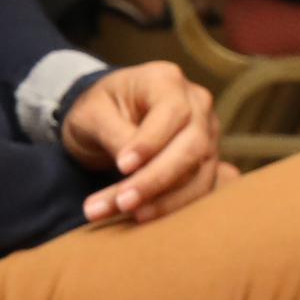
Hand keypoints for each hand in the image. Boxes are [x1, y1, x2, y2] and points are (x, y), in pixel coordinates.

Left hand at [61, 64, 221, 226]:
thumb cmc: (98, 109)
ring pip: (198, 174)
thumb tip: (131, 166)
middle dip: (156, 179)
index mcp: (167, 81)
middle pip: (191, 146)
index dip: (150, 143)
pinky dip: (171, 209)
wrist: (108, 119)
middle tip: (122, 203)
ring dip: (162, 202)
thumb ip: (113, 133)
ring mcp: (207, 135)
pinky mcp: (206, 163)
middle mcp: (197, 105)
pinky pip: (198, 191)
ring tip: (122, 215)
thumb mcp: (92, 113)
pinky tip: (141, 219)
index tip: (122, 166)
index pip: (172, 113)